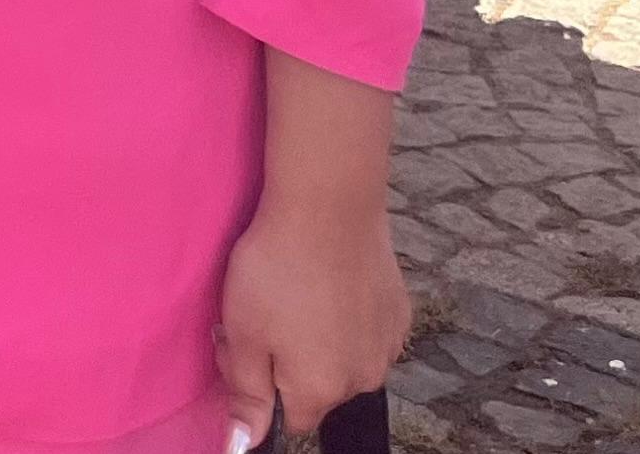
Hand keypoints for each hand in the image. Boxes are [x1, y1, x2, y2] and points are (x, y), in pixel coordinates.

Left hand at [216, 196, 406, 447]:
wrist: (329, 208)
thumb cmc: (276, 270)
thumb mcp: (243, 335)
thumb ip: (246, 395)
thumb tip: (241, 444)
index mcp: (322, 390)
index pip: (288, 419)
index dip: (257, 385)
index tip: (242, 346)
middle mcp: (364, 377)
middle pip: (316, 390)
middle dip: (287, 363)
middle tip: (260, 312)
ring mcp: (388, 345)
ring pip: (342, 359)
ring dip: (317, 339)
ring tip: (293, 291)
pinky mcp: (398, 313)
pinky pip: (364, 331)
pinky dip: (344, 315)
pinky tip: (324, 282)